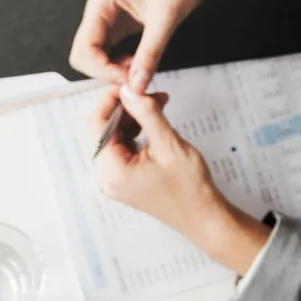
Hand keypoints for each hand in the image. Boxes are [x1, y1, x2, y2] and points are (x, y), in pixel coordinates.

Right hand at [70, 0, 250, 87]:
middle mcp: (99, 10)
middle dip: (104, 72)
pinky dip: (118, 66)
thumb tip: (136, 86)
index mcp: (102, 1)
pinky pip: (107, 54)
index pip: (85, 48)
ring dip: (111, 71)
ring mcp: (106, 19)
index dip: (102, 70)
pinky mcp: (117, 27)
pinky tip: (136, 65)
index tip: (127, 79)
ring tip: (136, 71)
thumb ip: (149, 55)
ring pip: (94, 57)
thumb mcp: (166, 19)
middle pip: (84, 55)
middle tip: (131, 78)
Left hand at [93, 87, 268, 275]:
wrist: (202, 216)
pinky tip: (155, 122)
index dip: (110, 101)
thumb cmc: (189, 186)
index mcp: (114, 171)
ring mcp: (117, 181)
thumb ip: (147, 114)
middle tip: (150, 93)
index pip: (98, 126)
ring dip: (133, 119)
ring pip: (116, 139)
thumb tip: (129, 92)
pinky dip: (137, 132)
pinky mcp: (128, 181)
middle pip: (105, 131)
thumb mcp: (169, 143)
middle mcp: (109, 178)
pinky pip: (125, 150)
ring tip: (158, 104)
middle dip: (125, 108)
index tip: (128, 84)